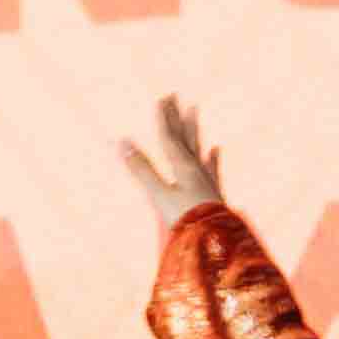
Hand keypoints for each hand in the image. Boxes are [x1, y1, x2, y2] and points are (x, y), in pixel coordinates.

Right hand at [118, 91, 225, 227]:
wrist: (215, 242)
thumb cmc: (185, 219)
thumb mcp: (158, 194)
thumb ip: (141, 169)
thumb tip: (122, 142)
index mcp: (182, 167)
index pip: (170, 137)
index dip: (164, 118)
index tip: (162, 98)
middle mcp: (196, 168)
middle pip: (185, 137)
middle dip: (177, 117)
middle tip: (176, 96)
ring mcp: (206, 179)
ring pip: (198, 148)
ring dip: (194, 130)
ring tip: (195, 111)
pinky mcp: (214, 192)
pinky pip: (213, 169)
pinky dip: (213, 158)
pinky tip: (216, 150)